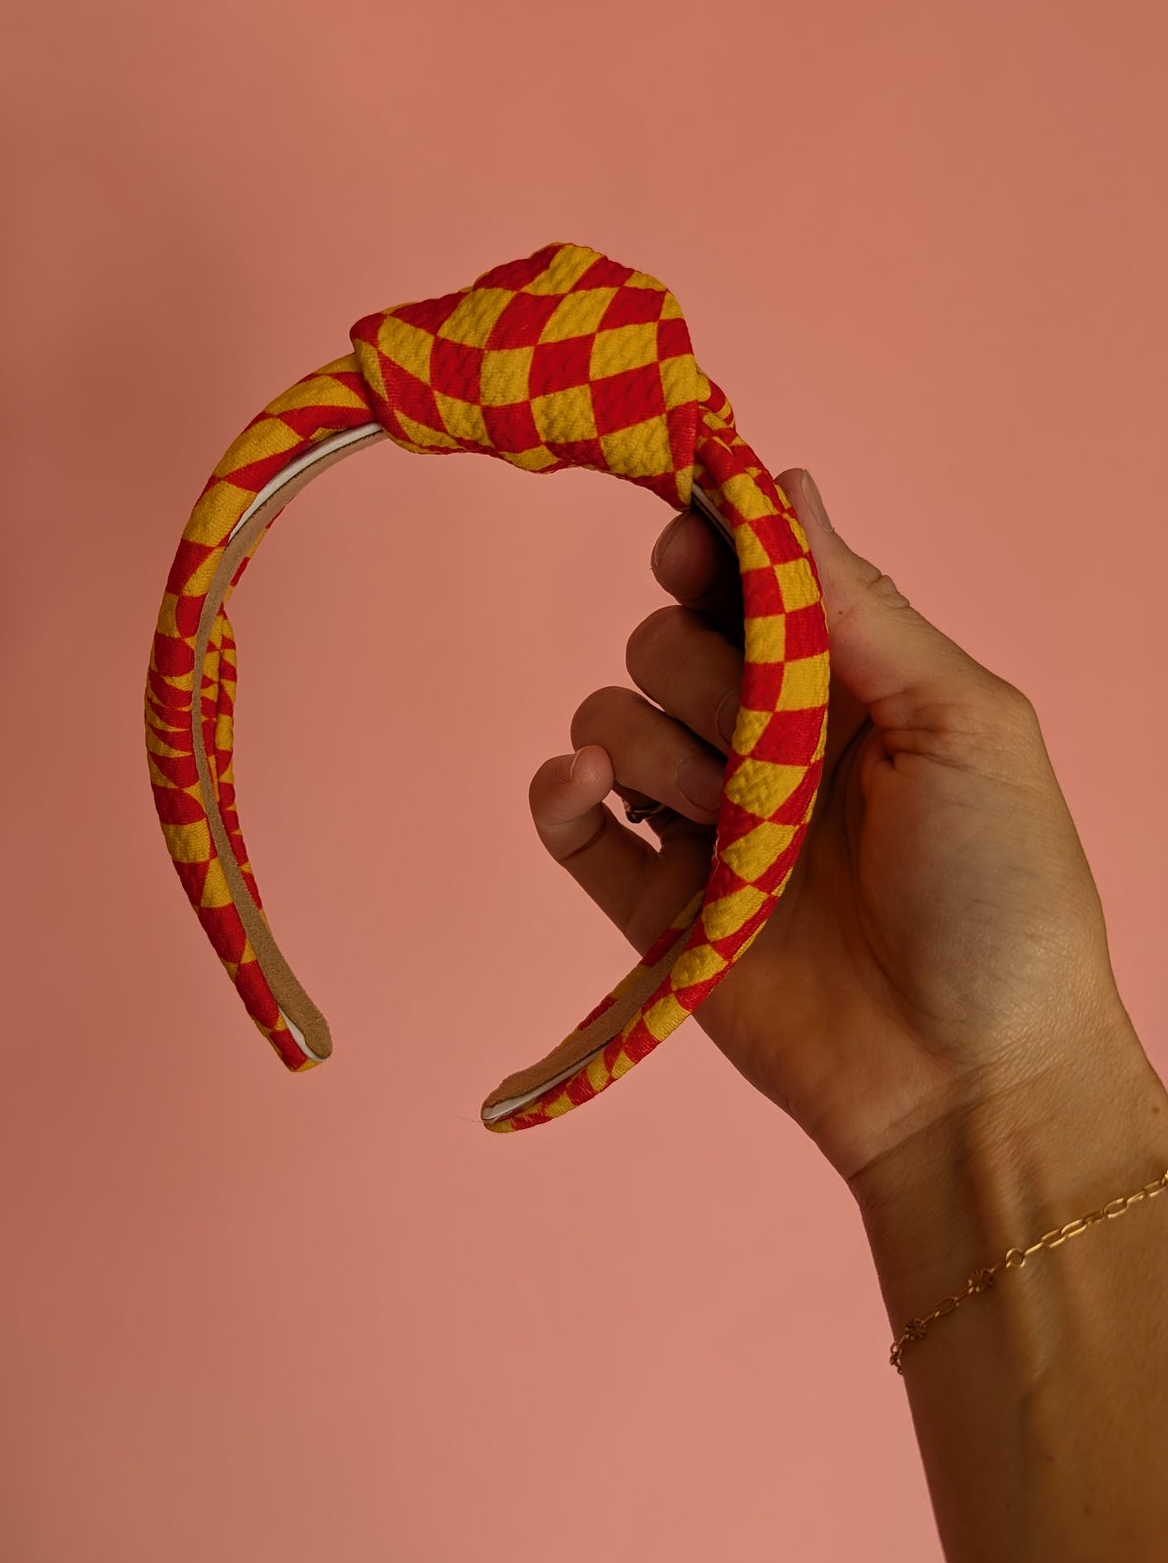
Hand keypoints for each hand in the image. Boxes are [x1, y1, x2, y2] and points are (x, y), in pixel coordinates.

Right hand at [528, 468, 1138, 1196]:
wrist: (968, 1081)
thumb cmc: (1001, 896)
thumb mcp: (963, 722)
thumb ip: (860, 604)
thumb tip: (785, 482)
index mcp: (849, 688)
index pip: (746, 583)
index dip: (707, 552)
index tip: (687, 546)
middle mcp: (768, 741)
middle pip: (667, 637)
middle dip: (703, 670)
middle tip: (765, 735)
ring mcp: (704, 821)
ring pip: (613, 714)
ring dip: (658, 746)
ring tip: (730, 818)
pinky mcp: (652, 900)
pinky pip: (567, 814)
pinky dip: (561, 788)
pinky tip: (591, 787)